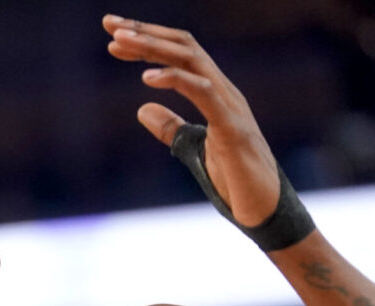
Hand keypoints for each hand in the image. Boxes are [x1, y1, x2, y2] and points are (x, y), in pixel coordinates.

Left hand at [104, 15, 280, 226]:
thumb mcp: (193, 149)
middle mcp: (224, 91)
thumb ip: (172, 127)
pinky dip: (175, 80)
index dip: (147, 41)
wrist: (264, 210)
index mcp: (214, 93)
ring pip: (192, 60)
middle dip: (145, 33)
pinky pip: (203, 93)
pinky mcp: (232, 128)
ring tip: (119, 42)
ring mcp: (230, 106)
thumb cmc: (235, 181)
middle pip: (184, 46)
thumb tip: (141, 108)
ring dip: (153, 47)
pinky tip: (146, 78)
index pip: (180, 54)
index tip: (113, 35)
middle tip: (109, 25)